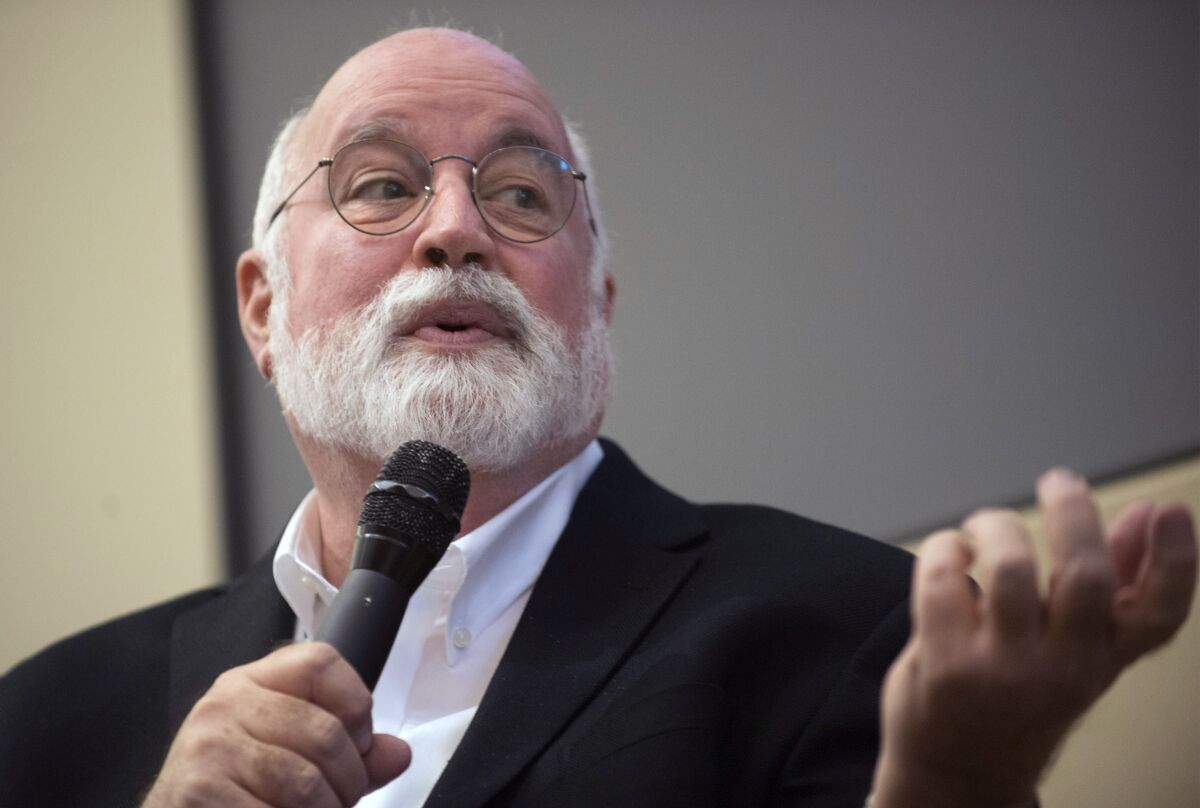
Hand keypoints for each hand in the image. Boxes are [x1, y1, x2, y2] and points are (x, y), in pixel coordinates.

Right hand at [141, 642, 409, 806]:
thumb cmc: (231, 789)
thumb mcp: (286, 753)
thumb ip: (348, 751)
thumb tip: (397, 754)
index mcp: (251, 683)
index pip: (322, 661)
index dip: (356, 702)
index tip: (360, 740)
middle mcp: (226, 705)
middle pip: (327, 732)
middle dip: (348, 780)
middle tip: (337, 799)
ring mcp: (210, 748)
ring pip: (307, 783)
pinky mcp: (200, 791)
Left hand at [872, 468, 1196, 807]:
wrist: (958, 770)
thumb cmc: (1018, 693)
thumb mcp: (1076, 648)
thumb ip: (1113, 584)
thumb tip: (1145, 516)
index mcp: (1103, 659)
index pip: (1158, 615)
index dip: (1174, 561)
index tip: (1168, 511)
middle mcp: (1062, 667)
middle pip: (1085, 578)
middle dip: (1072, 515)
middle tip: (1059, 482)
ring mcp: (1003, 668)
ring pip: (1008, 567)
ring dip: (994, 526)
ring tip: (984, 530)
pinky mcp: (945, 664)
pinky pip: (943, 580)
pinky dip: (943, 549)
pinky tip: (948, 555)